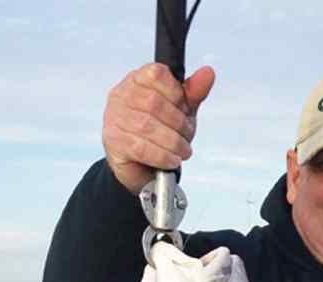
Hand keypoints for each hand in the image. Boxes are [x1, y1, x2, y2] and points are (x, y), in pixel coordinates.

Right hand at [102, 62, 214, 193]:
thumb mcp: (181, 109)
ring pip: (147, 126)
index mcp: (138, 79)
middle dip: (178, 122)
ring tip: (183, 150)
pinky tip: (172, 160)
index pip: (157, 74)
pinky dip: (162, 156)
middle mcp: (122, 95)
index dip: (176, 93)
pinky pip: (140, 148)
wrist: (141, 166)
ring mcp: (115, 118)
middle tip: (188, 136)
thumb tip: (208, 73)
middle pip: (153, 102)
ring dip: (172, 141)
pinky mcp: (114, 142)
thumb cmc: (160, 131)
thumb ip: (193, 92)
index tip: (185, 108)